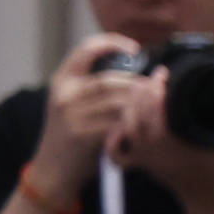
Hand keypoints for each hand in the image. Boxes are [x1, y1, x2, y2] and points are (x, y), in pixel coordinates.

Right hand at [31, 35, 140, 205]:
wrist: (53, 170)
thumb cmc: (71, 135)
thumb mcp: (71, 104)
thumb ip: (92, 87)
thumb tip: (132, 70)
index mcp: (62, 80)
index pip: (86, 49)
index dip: (112, 43)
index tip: (135, 48)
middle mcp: (64, 94)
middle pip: (111, 80)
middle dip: (139, 83)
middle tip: (159, 85)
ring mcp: (72, 115)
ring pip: (118, 101)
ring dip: (142, 103)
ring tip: (157, 104)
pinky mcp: (82, 135)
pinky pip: (118, 124)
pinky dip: (135, 123)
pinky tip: (144, 125)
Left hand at [110, 66, 213, 207]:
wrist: (210, 203)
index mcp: (180, 153)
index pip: (156, 123)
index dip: (154, 97)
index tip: (164, 77)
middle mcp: (158, 157)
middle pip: (135, 121)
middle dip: (141, 94)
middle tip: (155, 76)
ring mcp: (147, 161)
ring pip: (125, 129)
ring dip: (131, 105)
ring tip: (144, 87)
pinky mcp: (141, 162)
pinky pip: (118, 148)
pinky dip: (117, 130)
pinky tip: (126, 115)